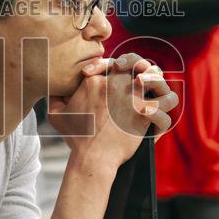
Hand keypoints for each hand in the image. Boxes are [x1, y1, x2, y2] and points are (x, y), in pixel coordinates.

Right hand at [48, 53, 175, 168]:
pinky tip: (159, 117)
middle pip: (137, 62)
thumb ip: (55, 97)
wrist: (92, 157)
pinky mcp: (145, 112)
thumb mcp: (57, 114)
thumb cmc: (76, 137)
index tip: (122, 74)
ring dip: (160, 85)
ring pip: (158, 78)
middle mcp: (115, 83)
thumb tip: (54, 88)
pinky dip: (165, 110)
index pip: (112, 61)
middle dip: (143, 67)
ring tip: (158, 95)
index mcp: (95, 80)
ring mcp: (132, 96)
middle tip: (143, 80)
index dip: (119, 65)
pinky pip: (165, 103)